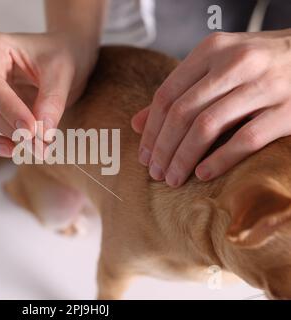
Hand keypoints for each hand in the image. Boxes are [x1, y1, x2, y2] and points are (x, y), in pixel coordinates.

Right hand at [0, 32, 96, 155]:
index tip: (32, 131)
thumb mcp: (63, 71)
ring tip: (27, 151)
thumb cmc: (61, 56)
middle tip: (42, 147)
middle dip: (10, 132)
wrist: (64, 58)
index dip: (8, 111)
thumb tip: (42, 133)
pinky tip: (6, 149)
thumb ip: (52, 101)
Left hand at [131, 29, 290, 186]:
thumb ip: (177, 93)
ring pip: (207, 127)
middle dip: (162, 148)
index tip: (143, 155)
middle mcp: (235, 63)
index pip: (167, 95)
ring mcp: (264, 85)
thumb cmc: (255, 66)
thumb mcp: (215, 68)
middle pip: (182, 112)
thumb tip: (136, 124)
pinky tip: (203, 175)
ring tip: (172, 179)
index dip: (151, 130)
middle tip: (154, 172)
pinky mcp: (288, 110)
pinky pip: (245, 140)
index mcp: (212, 50)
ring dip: (183, 158)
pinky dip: (220, 160)